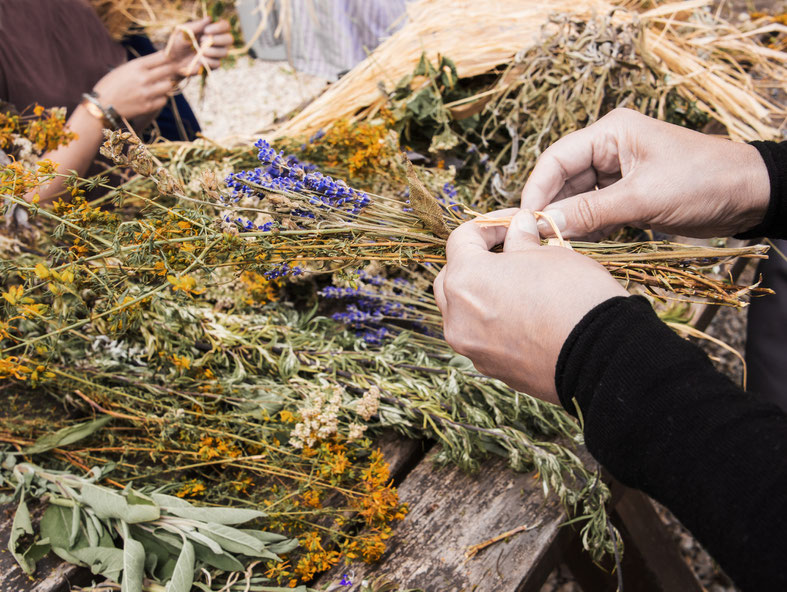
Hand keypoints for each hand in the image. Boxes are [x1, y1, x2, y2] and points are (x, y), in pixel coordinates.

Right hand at [93, 52, 176, 119]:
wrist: (101, 106)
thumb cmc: (111, 86)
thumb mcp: (124, 69)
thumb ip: (142, 66)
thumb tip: (161, 63)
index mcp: (136, 65)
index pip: (163, 57)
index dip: (171, 56)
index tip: (173, 58)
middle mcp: (143, 78)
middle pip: (170, 70)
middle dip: (172, 70)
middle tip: (173, 71)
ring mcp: (147, 93)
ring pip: (169, 85)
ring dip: (167, 85)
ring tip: (159, 86)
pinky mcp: (148, 106)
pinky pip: (164, 100)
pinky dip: (162, 98)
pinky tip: (154, 97)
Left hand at [166, 18, 232, 76]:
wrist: (174, 60)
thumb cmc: (178, 43)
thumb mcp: (184, 32)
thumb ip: (196, 25)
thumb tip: (209, 19)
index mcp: (211, 30)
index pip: (225, 26)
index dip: (219, 28)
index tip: (206, 31)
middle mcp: (217, 41)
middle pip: (229, 39)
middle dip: (217, 40)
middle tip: (202, 41)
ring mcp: (217, 54)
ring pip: (224, 52)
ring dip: (210, 51)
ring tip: (199, 51)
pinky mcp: (214, 65)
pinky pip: (217, 63)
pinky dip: (207, 61)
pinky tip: (199, 60)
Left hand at [433, 209, 627, 402]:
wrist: (603, 358)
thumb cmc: (576, 297)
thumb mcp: (551, 254)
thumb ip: (522, 240)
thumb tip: (518, 227)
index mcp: (466, 279)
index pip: (461, 239)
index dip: (490, 224)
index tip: (516, 222)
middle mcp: (458, 317)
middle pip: (451, 277)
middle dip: (476, 260)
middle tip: (510, 250)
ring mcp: (471, 347)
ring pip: (461, 311)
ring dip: (480, 293)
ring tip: (516, 284)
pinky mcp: (490, 368)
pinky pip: (480, 337)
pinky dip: (492, 321)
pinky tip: (523, 314)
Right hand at [520, 108, 770, 238]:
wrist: (752, 195)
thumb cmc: (702, 181)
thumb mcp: (643, 197)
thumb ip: (591, 211)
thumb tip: (546, 226)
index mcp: (610, 134)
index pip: (557, 159)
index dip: (537, 190)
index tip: (525, 222)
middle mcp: (609, 150)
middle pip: (564, 181)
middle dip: (551, 210)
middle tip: (537, 241)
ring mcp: (619, 175)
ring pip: (578, 200)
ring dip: (569, 223)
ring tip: (556, 248)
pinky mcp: (629, 197)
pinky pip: (596, 213)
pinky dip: (587, 230)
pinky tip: (579, 248)